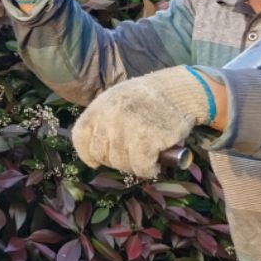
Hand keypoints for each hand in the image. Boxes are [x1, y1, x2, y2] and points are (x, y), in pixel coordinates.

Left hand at [70, 67, 220, 180]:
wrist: (180, 91)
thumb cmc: (148, 97)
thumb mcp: (117, 99)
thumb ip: (103, 120)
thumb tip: (93, 154)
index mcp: (98, 107)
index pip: (80, 138)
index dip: (87, 154)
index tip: (97, 161)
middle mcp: (109, 118)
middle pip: (101, 154)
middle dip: (115, 160)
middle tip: (131, 155)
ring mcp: (127, 129)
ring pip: (121, 163)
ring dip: (134, 165)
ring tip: (146, 157)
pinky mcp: (148, 140)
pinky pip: (141, 167)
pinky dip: (149, 170)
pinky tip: (155, 165)